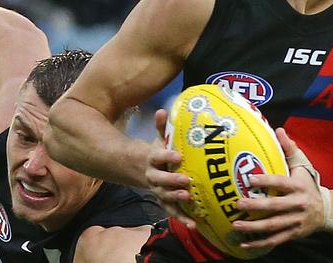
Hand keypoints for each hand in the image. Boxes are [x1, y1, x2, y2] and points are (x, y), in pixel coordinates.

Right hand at [145, 109, 196, 229]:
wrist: (139, 170)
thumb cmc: (156, 152)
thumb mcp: (157, 139)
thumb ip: (161, 126)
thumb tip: (162, 110)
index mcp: (153, 158)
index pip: (159, 156)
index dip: (167, 156)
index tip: (178, 156)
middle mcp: (154, 176)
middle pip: (161, 180)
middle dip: (173, 181)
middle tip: (186, 181)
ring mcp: (158, 190)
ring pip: (165, 196)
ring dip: (176, 198)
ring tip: (188, 198)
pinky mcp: (164, 200)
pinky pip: (171, 210)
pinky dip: (181, 218)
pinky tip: (193, 224)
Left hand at [231, 127, 324, 250]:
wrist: (326, 210)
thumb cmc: (309, 184)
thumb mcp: (303, 165)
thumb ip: (289, 148)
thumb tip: (278, 130)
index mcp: (298, 186)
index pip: (280, 183)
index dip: (266, 181)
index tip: (249, 180)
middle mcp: (297, 204)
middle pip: (274, 206)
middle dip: (255, 206)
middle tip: (237, 204)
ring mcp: (295, 221)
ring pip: (273, 226)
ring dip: (253, 227)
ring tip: (236, 226)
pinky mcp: (293, 233)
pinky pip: (275, 240)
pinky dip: (259, 244)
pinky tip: (244, 244)